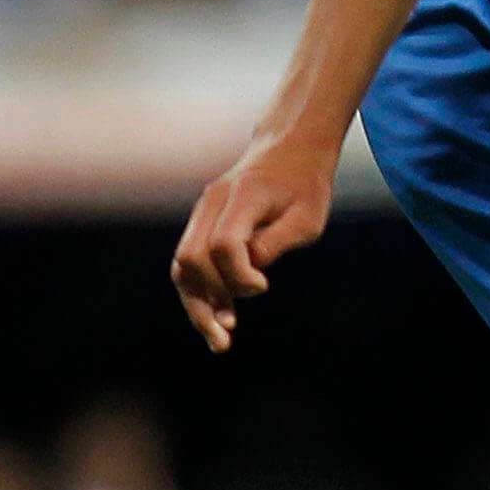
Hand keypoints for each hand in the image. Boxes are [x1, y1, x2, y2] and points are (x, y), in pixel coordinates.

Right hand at [171, 133, 337, 354]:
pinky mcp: (202, 222)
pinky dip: (198, 291)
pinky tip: (216, 318)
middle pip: (191, 258)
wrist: (289, 149)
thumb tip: (248, 273)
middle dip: (208, 299)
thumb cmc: (305, 186)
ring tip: (218, 340)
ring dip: (196, 303)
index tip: (264, 286)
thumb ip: (275, 244)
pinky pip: (189, 261)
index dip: (239, 275)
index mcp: (243, 196)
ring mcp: (203, 211)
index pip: (223, 244)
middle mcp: (213, 202)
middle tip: (230, 331)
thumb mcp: (307, 217)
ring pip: (182, 264)